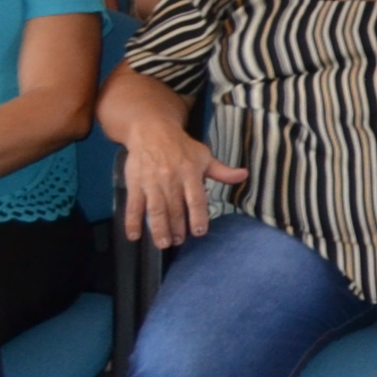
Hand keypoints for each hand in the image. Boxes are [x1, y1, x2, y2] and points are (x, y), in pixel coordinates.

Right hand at [123, 123, 246, 248]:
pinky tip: (134, 236)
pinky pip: (133, 205)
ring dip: (158, 228)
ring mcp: (151, 183)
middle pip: (174, 208)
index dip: (198, 216)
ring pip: (155, 209)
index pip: (196, 199)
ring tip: (163, 243)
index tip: (200, 231)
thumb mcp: (204, 156)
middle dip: (177, 227)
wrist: (151, 132)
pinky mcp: (135, 184)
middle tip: (179, 242)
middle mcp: (171, 180)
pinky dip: (132, 222)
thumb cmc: (181, 147)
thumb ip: (222, 171)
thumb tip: (244, 175)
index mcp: (190, 173)